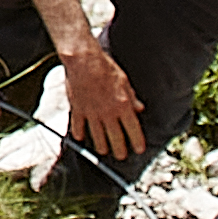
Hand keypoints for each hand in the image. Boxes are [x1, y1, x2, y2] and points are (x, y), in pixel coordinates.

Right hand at [54, 41, 144, 160]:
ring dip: (101, 146)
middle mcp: (108, 113)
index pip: (133, 129)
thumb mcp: (124, 81)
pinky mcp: (78, 109)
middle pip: (115, 137)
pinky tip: (80, 138)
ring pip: (97, 135)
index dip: (137, 141)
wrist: (84, 61)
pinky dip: (79, 133)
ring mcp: (92, 113)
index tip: (139, 149)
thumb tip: (139, 109)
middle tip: (121, 156)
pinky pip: (78, 126)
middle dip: (120, 149)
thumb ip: (132, 98)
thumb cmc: (105, 67)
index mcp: (123, 105)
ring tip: (104, 151)